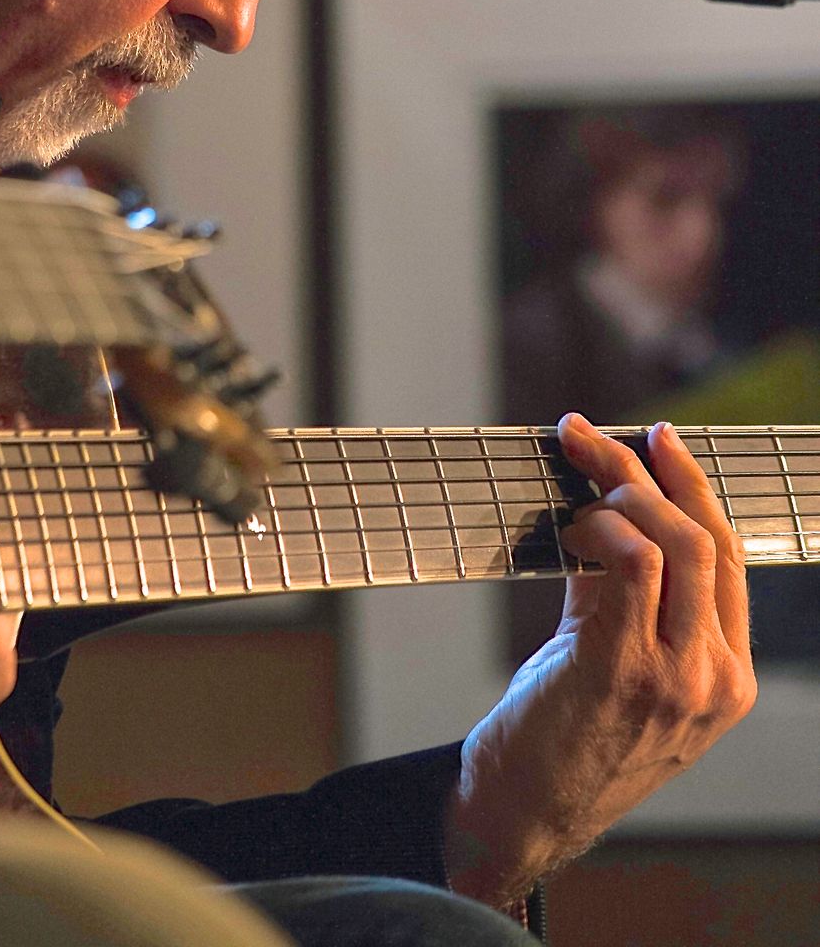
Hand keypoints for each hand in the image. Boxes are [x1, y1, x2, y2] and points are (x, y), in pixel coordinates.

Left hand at [443, 411, 755, 907]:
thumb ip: (632, 599)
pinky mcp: (621, 669)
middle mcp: (716, 679)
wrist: (523, 815)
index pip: (729, 559)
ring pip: (674, 542)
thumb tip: (608, 510)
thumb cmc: (565, 736)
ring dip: (619, 490)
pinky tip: (567, 530)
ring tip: (576, 479)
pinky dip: (597, 529)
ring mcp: (676, 678)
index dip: (693, 489)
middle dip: (653, 471)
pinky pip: (629, 565)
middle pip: (707, 540)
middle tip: (597, 437)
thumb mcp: (625, 668)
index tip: (661, 442)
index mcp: (728, 679)